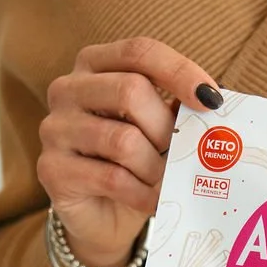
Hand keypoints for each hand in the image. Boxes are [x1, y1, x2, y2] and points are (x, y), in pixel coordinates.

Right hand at [38, 37, 222, 266]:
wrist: (103, 215)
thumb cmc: (136, 162)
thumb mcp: (159, 128)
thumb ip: (178, 108)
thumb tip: (214, 99)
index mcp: (94, 65)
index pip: (139, 52)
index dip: (179, 71)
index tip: (212, 100)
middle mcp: (67, 89)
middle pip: (130, 90)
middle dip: (166, 127)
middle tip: (179, 153)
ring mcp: (54, 128)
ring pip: (122, 140)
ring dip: (155, 167)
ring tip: (163, 181)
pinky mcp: (52, 169)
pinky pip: (111, 178)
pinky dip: (143, 193)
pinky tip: (152, 201)